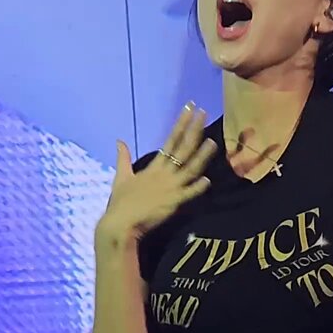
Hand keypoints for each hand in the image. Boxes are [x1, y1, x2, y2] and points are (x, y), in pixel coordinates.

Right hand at [99, 104, 217, 246]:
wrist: (119, 223)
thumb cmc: (121, 202)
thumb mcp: (121, 177)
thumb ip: (123, 158)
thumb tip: (119, 141)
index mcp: (153, 167)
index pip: (170, 140)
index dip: (181, 123)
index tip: (190, 108)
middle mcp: (163, 173)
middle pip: (182, 148)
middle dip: (193, 130)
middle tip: (203, 113)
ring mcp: (170, 188)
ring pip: (189, 169)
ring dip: (201, 156)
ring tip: (213, 141)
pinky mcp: (172, 203)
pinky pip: (188, 194)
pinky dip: (197, 187)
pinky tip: (208, 179)